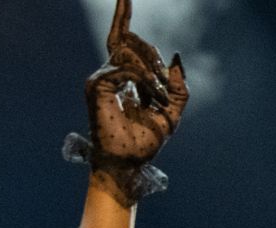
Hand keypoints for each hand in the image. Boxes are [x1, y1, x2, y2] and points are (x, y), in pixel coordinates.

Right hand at [83, 0, 186, 171]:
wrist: (129, 163)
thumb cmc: (145, 142)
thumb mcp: (171, 113)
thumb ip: (179, 89)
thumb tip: (178, 59)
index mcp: (125, 76)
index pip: (122, 38)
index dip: (123, 15)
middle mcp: (110, 73)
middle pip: (132, 42)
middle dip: (154, 58)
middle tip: (161, 90)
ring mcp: (101, 78)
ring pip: (129, 53)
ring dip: (152, 75)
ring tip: (157, 99)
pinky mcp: (96, 85)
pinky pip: (125, 69)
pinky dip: (144, 82)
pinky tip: (149, 99)